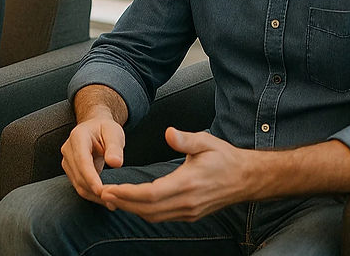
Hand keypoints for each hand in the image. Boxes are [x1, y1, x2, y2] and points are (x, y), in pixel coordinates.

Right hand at [61, 111, 125, 203]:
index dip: (91, 178)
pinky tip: (105, 200)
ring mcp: (67, 161)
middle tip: (114, 201)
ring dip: (94, 196)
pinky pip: (79, 185)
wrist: (94, 128)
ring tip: (112, 203)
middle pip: (79, 176)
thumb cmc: (105, 129)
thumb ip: (115, 147)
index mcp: (78, 137)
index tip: (101, 191)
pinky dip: (92, 194)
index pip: (82, 161)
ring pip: (78, 184)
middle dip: (95, 191)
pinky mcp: (70, 170)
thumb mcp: (114, 132)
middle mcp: (67, 149)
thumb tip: (115, 163)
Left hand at [99, 128, 251, 221]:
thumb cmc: (225, 157)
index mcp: (188, 184)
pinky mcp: (191, 214)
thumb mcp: (206, 142)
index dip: (128, 193)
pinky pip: (162, 217)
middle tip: (103, 194)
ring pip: (153, 216)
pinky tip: (133, 203)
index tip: (110, 188)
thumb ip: (185, 139)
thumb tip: (168, 133)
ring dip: (131, 209)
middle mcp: (187, 202)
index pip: (151, 194)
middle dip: (123, 203)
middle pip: (148, 209)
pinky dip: (144, 211)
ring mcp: (189, 211)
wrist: (247, 178)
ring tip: (113, 198)